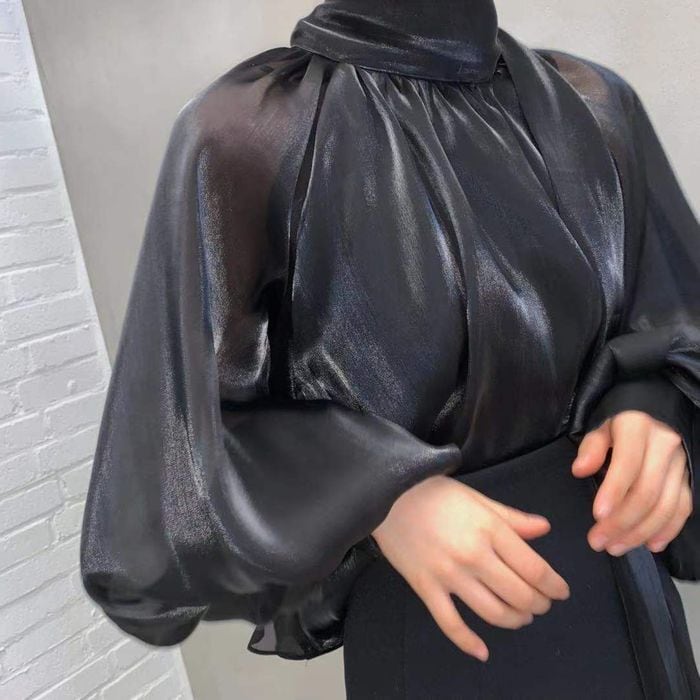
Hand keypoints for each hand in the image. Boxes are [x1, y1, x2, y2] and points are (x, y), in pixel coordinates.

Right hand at [371, 475, 569, 662]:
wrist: (388, 493)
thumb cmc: (435, 493)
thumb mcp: (478, 498)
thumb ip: (512, 517)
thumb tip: (544, 529)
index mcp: (490, 530)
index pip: (534, 568)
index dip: (554, 586)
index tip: (561, 592)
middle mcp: (474, 556)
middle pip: (519, 595)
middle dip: (538, 605)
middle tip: (542, 604)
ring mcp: (448, 574)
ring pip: (492, 613)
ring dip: (515, 620)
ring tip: (521, 617)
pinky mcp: (425, 587)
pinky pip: (450, 623)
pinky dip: (468, 642)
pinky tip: (482, 651)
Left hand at [571, 410, 691, 555]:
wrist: (654, 413)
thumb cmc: (619, 425)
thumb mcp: (600, 427)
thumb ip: (591, 448)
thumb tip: (579, 470)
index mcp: (638, 427)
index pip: (628, 464)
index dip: (614, 492)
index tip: (597, 515)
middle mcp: (664, 445)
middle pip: (647, 492)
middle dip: (621, 522)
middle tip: (598, 541)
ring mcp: (680, 464)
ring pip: (666, 506)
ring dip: (640, 532)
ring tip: (615, 547)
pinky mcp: (688, 479)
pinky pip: (682, 509)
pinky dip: (667, 530)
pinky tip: (649, 544)